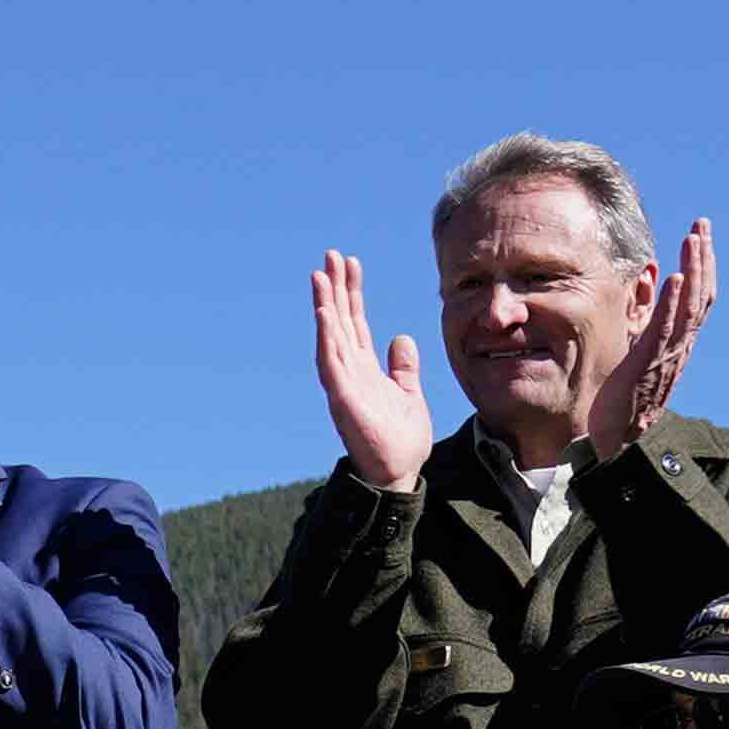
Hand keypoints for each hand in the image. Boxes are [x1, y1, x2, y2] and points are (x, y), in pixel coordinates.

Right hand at [311, 252, 428, 490]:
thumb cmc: (401, 440)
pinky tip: (324, 314)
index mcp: (365, 368)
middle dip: (334, 288)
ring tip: (320, 275)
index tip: (350, 263)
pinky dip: (327, 338)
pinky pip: (331, 364)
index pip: (356, 322)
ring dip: (324, 306)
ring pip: (330, 337)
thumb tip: (402, 339)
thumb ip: (404, 367)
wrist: (399, 473)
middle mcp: (350, 372)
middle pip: (340, 321)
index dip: (352, 292)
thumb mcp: (409, 393)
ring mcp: (344, 384)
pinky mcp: (343, 399)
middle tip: (330, 255)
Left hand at [579, 218, 717, 458]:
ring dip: (692, 270)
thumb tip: (645, 301)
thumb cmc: (619, 406)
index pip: (697, 301)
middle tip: (701, 224)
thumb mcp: (634, 360)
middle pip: (700, 297)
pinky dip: (671, 304)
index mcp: (676, 347)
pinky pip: (663, 331)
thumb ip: (644, 333)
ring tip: (693, 239)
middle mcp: (678, 351)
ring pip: (688, 308)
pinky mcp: (646, 367)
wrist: (613, 447)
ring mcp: (665, 359)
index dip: (701, 267)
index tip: (699, 236)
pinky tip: (674, 277)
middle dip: (703, 258)